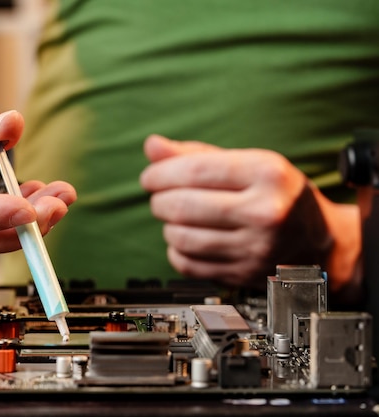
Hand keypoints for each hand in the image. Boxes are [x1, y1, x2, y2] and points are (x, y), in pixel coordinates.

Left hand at [140, 134, 358, 291]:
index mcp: (267, 174)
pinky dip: (176, 250)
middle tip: (160, 197)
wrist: (318, 241)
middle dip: (159, 200)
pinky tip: (187, 238)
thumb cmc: (278, 195)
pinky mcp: (244, 274)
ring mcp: (255, 248)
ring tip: (176, 217)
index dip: (160, 174)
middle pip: (182, 206)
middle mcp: (265, 212)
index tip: (150, 177)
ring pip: (180, 237)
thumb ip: (196, 154)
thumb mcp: (248, 163)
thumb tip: (153, 145)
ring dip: (167, 225)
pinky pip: (187, 264)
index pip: (194, 171)